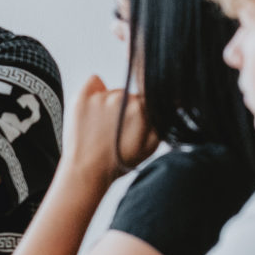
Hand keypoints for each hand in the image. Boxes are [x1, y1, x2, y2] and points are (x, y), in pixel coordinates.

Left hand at [63, 73, 156, 189]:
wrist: (86, 172)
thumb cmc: (117, 162)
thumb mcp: (151, 146)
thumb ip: (162, 122)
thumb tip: (172, 104)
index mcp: (141, 108)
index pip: (148, 98)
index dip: (142, 111)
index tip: (134, 122)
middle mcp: (122, 97)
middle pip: (130, 95)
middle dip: (127, 108)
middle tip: (118, 129)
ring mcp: (100, 96)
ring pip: (113, 91)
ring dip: (111, 103)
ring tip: (103, 127)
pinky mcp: (82, 97)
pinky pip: (94, 81)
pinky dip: (95, 90)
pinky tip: (93, 110)